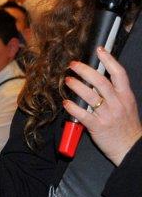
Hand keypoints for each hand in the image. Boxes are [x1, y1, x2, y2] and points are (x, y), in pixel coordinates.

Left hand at [64, 47, 141, 165]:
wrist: (130, 146)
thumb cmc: (126, 125)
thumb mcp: (126, 105)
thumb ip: (114, 92)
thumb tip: (97, 79)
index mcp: (125, 96)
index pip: (119, 73)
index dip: (109, 60)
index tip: (99, 50)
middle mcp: (117, 103)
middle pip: (101, 81)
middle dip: (85, 71)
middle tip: (73, 65)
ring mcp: (108, 115)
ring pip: (91, 96)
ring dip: (77, 86)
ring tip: (67, 80)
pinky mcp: (98, 126)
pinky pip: (83, 114)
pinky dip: (73, 107)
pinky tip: (66, 103)